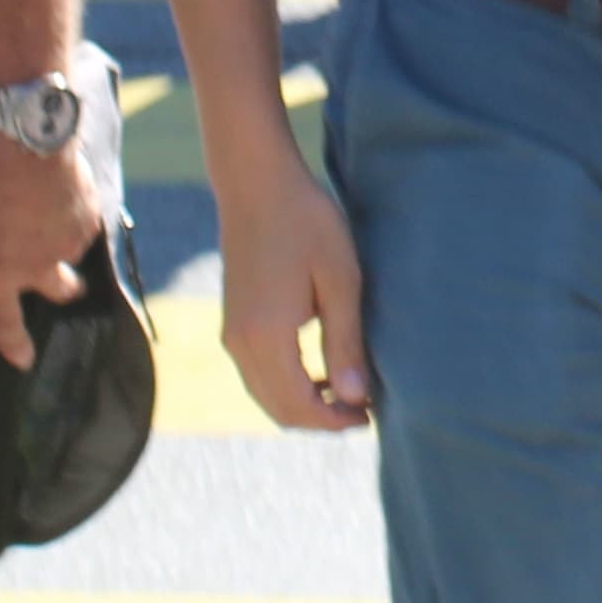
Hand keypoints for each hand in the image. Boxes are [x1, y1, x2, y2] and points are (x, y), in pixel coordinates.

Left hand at [0, 128, 100, 368]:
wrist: (19, 137)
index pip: (3, 321)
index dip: (13, 343)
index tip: (24, 360)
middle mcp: (38, 265)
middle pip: (61, 291)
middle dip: (64, 288)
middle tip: (64, 280)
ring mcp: (69, 240)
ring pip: (72, 246)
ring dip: (63, 232)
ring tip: (47, 199)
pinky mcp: (90, 212)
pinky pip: (84, 215)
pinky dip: (74, 204)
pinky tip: (60, 182)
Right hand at [212, 159, 373, 431]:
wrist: (257, 182)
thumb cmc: (306, 222)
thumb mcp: (340, 281)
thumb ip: (345, 343)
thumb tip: (354, 398)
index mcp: (266, 337)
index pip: (299, 406)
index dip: (335, 421)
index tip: (370, 415)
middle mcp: (240, 343)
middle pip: (278, 409)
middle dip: (320, 420)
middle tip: (363, 411)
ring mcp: (231, 332)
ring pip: (264, 395)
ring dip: (303, 404)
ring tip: (346, 393)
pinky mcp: (232, 321)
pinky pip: (257, 374)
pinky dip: (286, 385)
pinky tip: (318, 370)